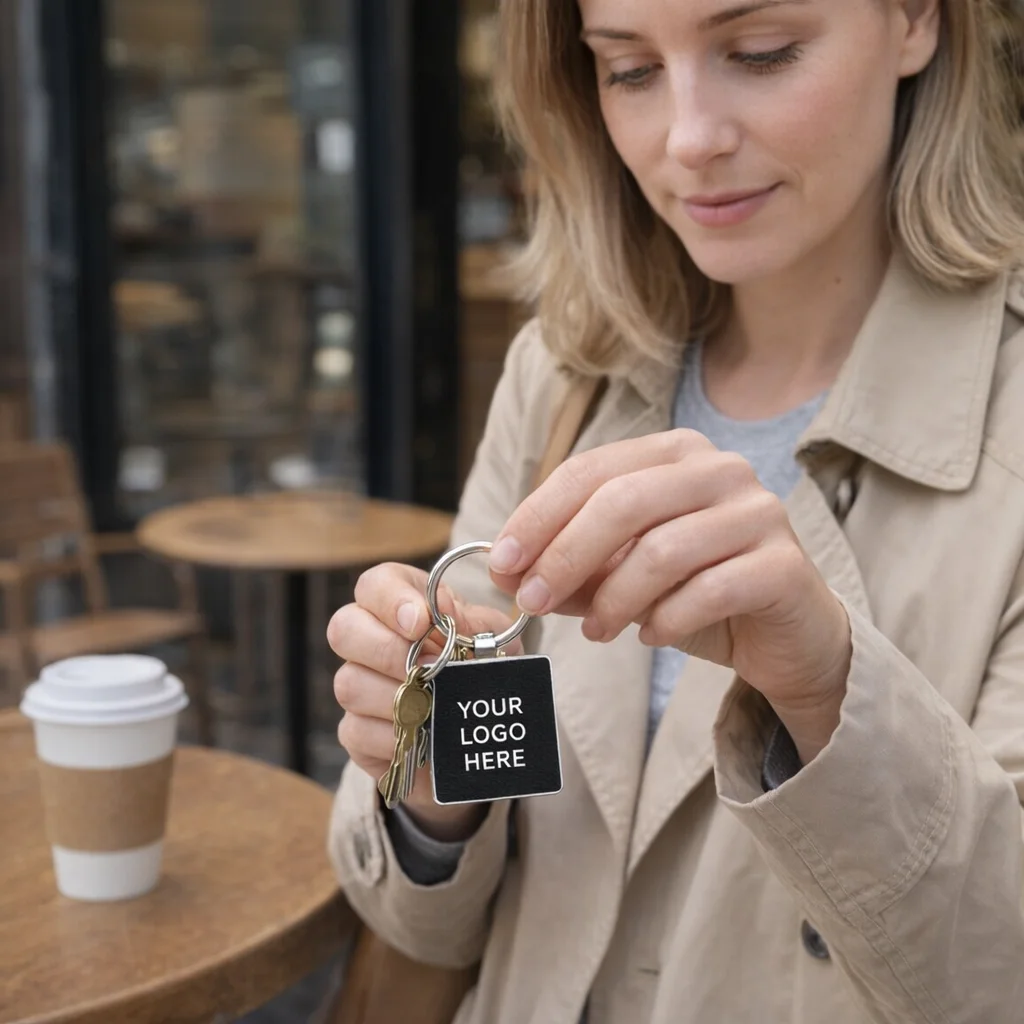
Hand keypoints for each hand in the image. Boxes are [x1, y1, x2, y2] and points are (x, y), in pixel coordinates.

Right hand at [328, 562, 522, 839]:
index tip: (420, 623)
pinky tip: (421, 733)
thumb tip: (446, 615)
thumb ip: (473, 624)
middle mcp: (366, 639)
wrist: (477, 721)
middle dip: (387, 650)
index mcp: (400, 603)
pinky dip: (393, 735)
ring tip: (433, 703)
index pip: (374, 585)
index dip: (391, 599)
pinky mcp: (355, 731)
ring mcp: (356, 685)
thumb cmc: (479, 664)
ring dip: (397, 696)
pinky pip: (356, 730)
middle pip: (343, 629)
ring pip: (348, 683)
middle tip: (428, 668)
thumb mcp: (490, 640)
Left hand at [486, 430, 851, 762]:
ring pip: (662, 550)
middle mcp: (719, 469)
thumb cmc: (699, 591)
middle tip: (532, 602)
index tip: (502, 563)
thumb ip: (570, 570)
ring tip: (596, 632)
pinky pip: (708, 591)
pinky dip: (666, 619)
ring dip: (613, 598)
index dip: (538, 517)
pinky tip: (650, 636)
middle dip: (565, 556)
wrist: (787, 633)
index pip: (590, 471)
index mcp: (674, 453)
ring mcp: (758, 512)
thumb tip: (505, 573)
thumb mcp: (622, 577)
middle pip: (622, 502)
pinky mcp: (784, 564)